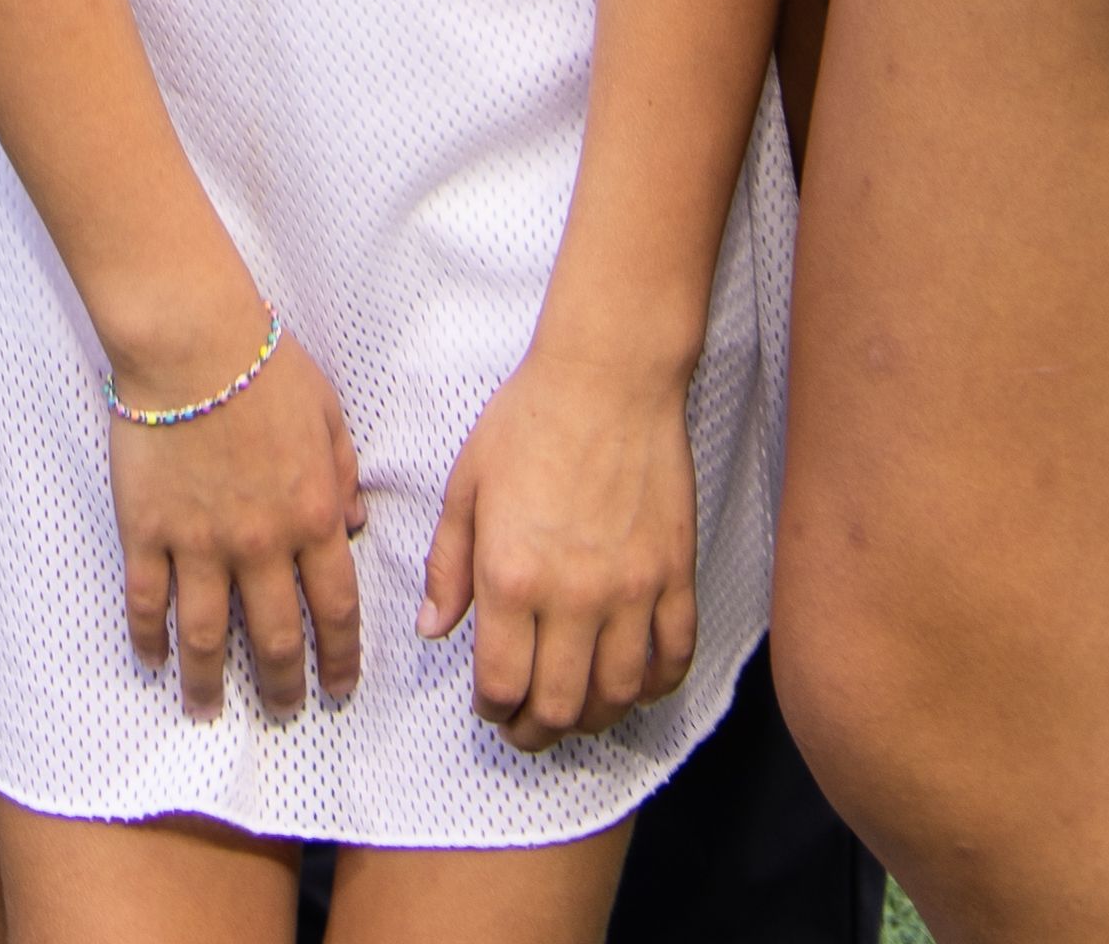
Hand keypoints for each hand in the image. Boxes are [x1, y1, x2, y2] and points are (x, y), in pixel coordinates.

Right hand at [104, 326, 362, 716]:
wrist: (191, 338)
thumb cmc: (262, 361)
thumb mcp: (327, 411)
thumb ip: (342, 473)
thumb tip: (356, 523)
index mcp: (312, 515)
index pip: (335, 609)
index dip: (341, 658)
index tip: (339, 688)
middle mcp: (261, 544)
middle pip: (276, 639)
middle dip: (282, 686)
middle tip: (282, 710)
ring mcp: (200, 543)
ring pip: (208, 638)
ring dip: (210, 684)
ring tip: (208, 711)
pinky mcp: (148, 531)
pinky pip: (147, 600)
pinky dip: (148, 638)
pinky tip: (152, 659)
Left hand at [423, 336, 698, 744]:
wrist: (607, 376)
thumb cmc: (530, 420)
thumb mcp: (467, 484)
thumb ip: (448, 564)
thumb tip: (434, 628)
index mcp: (512, 575)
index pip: (502, 685)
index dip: (492, 710)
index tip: (490, 704)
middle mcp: (573, 596)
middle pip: (559, 707)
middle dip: (535, 731)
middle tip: (527, 725)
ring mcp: (630, 590)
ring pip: (617, 695)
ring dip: (592, 719)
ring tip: (575, 708)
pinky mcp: (673, 575)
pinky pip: (674, 657)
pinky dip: (655, 686)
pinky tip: (633, 680)